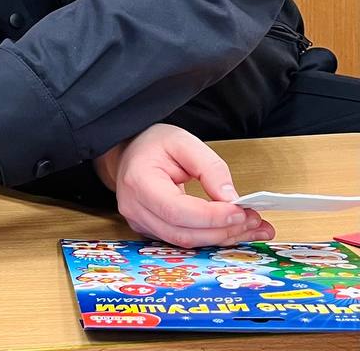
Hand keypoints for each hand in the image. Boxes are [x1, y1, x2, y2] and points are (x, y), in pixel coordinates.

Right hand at [96, 123, 274, 247]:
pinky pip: (183, 240)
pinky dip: (210, 237)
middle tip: (254, 220)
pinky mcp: (150, 230)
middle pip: (183, 233)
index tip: (240, 211)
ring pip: (185, 242)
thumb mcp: (184, 143)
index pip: (177, 210)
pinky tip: (232, 230)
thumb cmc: (153, 144)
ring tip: (251, 227)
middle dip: (223, 230)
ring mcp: (140, 222)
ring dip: (221, 237)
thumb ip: (210, 167)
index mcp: (139, 182)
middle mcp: (134, 207)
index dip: (211, 216)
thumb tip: (231, 199)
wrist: (130, 152)